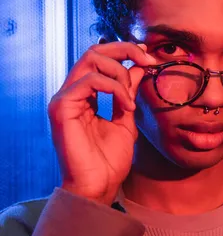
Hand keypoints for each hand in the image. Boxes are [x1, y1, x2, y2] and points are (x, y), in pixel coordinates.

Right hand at [48, 41, 155, 204]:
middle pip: (93, 50)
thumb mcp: (126, 118)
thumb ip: (128, 92)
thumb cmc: (110, 159)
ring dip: (121, 74)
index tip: (148, 57)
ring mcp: (64, 99)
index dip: (125, 51)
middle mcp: (71, 93)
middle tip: (147, 60)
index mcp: (84, 95)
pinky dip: (114, 88)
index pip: (100, 58)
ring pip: (92, 60)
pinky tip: (126, 106)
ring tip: (131, 99)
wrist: (100, 185)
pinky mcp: (62, 107)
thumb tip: (137, 67)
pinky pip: (89, 81)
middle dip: (124, 49)